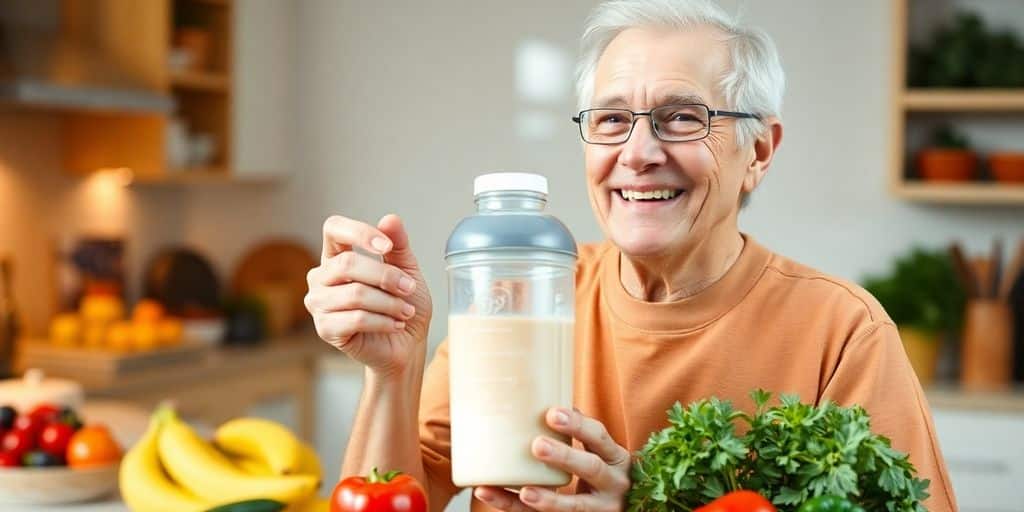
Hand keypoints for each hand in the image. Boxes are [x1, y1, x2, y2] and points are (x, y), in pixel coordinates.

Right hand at [305, 214, 432, 374]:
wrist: (406, 345)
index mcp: (337, 255)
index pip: (334, 228)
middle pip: (347, 264)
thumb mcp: (407, 270)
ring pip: (355, 294)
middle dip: (385, 276)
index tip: (387, 247)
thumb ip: (398, 245)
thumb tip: (390, 219)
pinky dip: (383, 321)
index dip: (359, 232)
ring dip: (389, 302)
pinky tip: (396, 323)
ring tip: (406, 310)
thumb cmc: (403, 304)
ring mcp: (319, 303)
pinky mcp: (325, 329)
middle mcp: (321, 277)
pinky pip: (356, 319)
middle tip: (409, 288)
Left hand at [474, 408, 631, 511]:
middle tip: (537, 445)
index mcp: (615, 458)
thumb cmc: (603, 471)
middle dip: (565, 457)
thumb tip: (546, 398)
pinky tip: (492, 494)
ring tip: (525, 491)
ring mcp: (599, 508)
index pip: (599, 437)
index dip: (578, 425)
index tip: (553, 413)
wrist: (622, 506)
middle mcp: (613, 484)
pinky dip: (515, 506)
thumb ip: (579, 431)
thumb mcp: (601, 452)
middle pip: (591, 468)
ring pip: (574, 505)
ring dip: (548, 498)